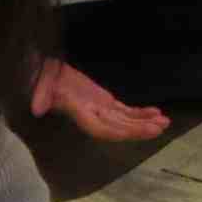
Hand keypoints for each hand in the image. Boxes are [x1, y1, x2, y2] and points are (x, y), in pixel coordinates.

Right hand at [31, 58, 170, 141]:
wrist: (43, 70)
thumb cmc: (42, 74)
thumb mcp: (41, 81)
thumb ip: (40, 94)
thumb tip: (37, 108)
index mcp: (78, 111)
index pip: (100, 128)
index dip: (118, 131)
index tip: (137, 131)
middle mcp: (90, 114)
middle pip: (117, 127)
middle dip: (138, 129)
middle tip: (160, 128)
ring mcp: (98, 109)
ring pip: (124, 120)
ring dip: (143, 123)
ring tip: (165, 122)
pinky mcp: (103, 101)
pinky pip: (123, 111)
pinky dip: (139, 113)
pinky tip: (155, 113)